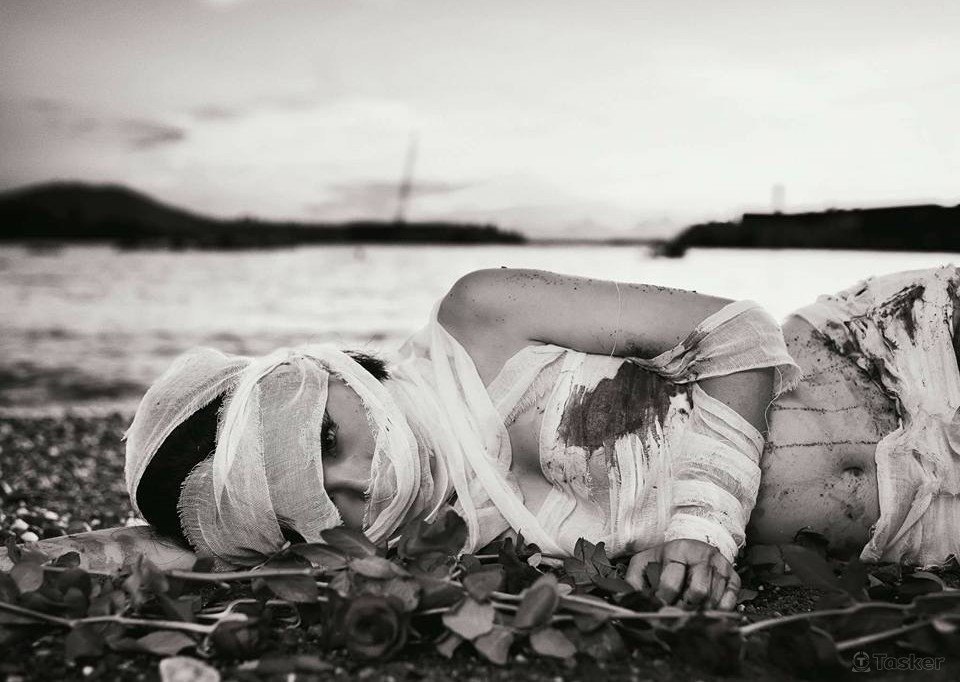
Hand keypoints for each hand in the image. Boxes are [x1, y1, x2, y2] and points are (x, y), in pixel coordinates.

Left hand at [625, 538, 739, 609]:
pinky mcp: (734, 577)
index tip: (658, 609)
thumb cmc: (667, 558)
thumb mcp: (646, 561)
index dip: (663, 601)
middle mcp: (703, 556)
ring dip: (698, 612)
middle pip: (697, 592)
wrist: (694, 545)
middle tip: (674, 614)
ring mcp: (721, 566)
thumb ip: (633, 579)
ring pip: (712, 600)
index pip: (672, 583)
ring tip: (687, 612)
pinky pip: (729, 602)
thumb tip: (626, 600)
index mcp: (678, 550)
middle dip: (683, 608)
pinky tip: (705, 610)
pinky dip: (716, 612)